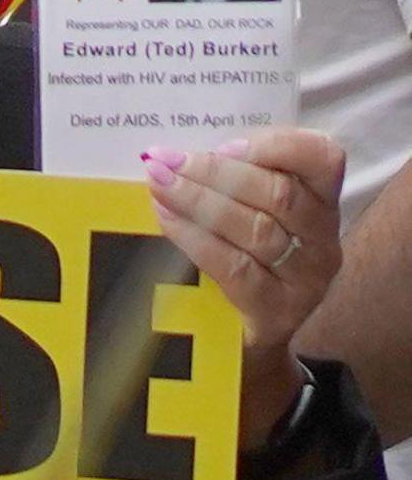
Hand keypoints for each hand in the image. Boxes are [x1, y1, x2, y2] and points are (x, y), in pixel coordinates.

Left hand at [147, 129, 343, 434]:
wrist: (241, 335)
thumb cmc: (239, 256)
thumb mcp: (246, 211)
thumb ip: (230, 178)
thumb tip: (176, 150)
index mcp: (321, 201)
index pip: (321, 158)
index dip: (276, 145)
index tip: (224, 143)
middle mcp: (322, 239)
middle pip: (279, 194)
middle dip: (215, 171)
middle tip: (165, 160)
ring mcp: (305, 279)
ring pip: (256, 229)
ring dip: (199, 201)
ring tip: (158, 183)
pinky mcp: (278, 311)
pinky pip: (236, 267)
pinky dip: (196, 238)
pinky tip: (166, 219)